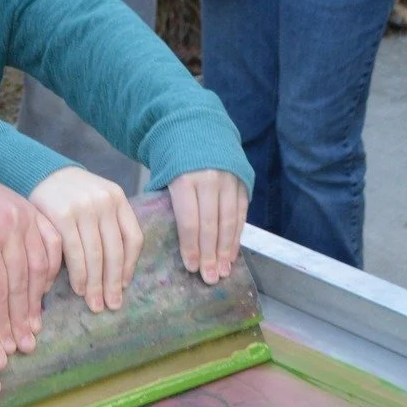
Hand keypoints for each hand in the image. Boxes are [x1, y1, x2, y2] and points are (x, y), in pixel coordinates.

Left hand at [0, 131, 60, 353]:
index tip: (5, 352)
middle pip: (19, 284)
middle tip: (24, 348)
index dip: (1, 325)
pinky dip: (49, 270)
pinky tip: (42, 293)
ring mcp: (22, 213)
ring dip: (36, 301)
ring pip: (37, 267)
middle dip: (20, 320)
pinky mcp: (30, 207)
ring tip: (33, 327)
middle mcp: (6, 225)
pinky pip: (49, 244)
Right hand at [28, 167, 143, 311]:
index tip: (124, 287)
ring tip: (95, 303)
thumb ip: (110, 226)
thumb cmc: (73, 194)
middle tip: (111, 305)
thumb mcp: (98, 200)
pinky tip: (78, 287)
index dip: (129, 266)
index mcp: (117, 197)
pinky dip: (78, 275)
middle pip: (114, 250)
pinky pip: (75, 252)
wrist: (42, 172)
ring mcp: (83, 207)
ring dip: (95, 284)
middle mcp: (103, 201)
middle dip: (113, 283)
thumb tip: (120, 276)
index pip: (133, 238)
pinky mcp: (62, 215)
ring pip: (95, 255)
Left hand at [167, 169, 248, 284]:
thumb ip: (167, 200)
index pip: (189, 219)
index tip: (191, 267)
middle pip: (211, 224)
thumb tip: (164, 235)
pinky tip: (232, 254)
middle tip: (209, 277)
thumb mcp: (165, 174)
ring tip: (222, 271)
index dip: (191, 245)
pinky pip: (241, 214)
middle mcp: (209, 180)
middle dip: (210, 254)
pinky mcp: (242, 183)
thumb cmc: (176, 159)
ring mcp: (228, 181)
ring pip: (229, 222)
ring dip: (226, 250)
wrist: (199, 128)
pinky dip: (237, 236)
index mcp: (184, 178)